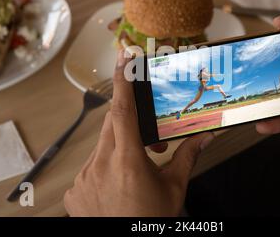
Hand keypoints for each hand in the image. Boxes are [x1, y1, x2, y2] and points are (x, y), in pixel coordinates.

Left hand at [64, 51, 214, 215]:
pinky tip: (118, 183)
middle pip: (113, 125)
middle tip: (149, 143)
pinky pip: (89, 165)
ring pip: (101, 145)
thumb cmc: (150, 222)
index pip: (122, 110)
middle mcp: (99, 167)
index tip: (124, 58)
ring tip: (135, 168)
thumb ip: (187, 156)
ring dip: (118, 147)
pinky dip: (105, 166)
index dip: (123, 80)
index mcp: (127, 162)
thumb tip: (205, 135)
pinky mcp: (74, 191)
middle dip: (130, 124)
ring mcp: (83, 179)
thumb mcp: (173, 188)